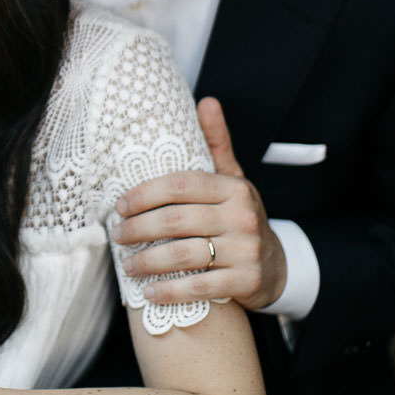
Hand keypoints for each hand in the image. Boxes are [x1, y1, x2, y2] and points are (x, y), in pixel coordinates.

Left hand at [111, 99, 286, 311]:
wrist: (276, 266)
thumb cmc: (240, 219)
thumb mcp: (234, 181)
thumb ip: (217, 145)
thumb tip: (206, 101)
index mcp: (234, 188)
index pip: (181, 185)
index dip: (145, 194)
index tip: (120, 205)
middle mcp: (242, 216)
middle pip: (176, 220)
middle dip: (138, 229)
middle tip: (118, 236)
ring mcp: (245, 250)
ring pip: (184, 255)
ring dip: (148, 262)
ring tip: (128, 266)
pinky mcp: (245, 281)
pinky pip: (200, 287)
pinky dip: (170, 292)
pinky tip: (149, 293)